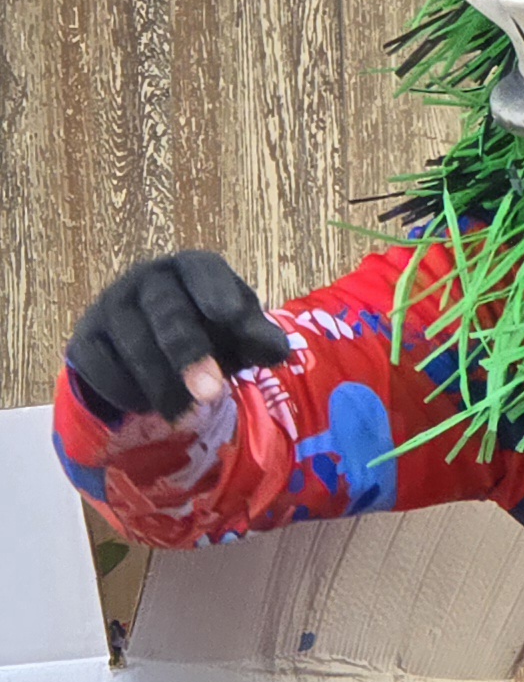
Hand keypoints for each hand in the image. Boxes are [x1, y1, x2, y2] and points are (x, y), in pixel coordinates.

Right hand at [66, 250, 289, 422]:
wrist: (151, 353)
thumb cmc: (206, 334)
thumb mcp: (238, 336)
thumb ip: (258, 340)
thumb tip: (278, 352)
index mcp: (190, 269)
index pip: (202, 269)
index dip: (215, 290)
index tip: (230, 315)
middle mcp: (147, 279)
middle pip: (165, 308)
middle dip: (187, 352)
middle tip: (211, 393)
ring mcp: (111, 306)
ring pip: (131, 340)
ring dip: (160, 382)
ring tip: (185, 412)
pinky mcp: (86, 339)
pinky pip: (100, 364)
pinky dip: (123, 390)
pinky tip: (144, 406)